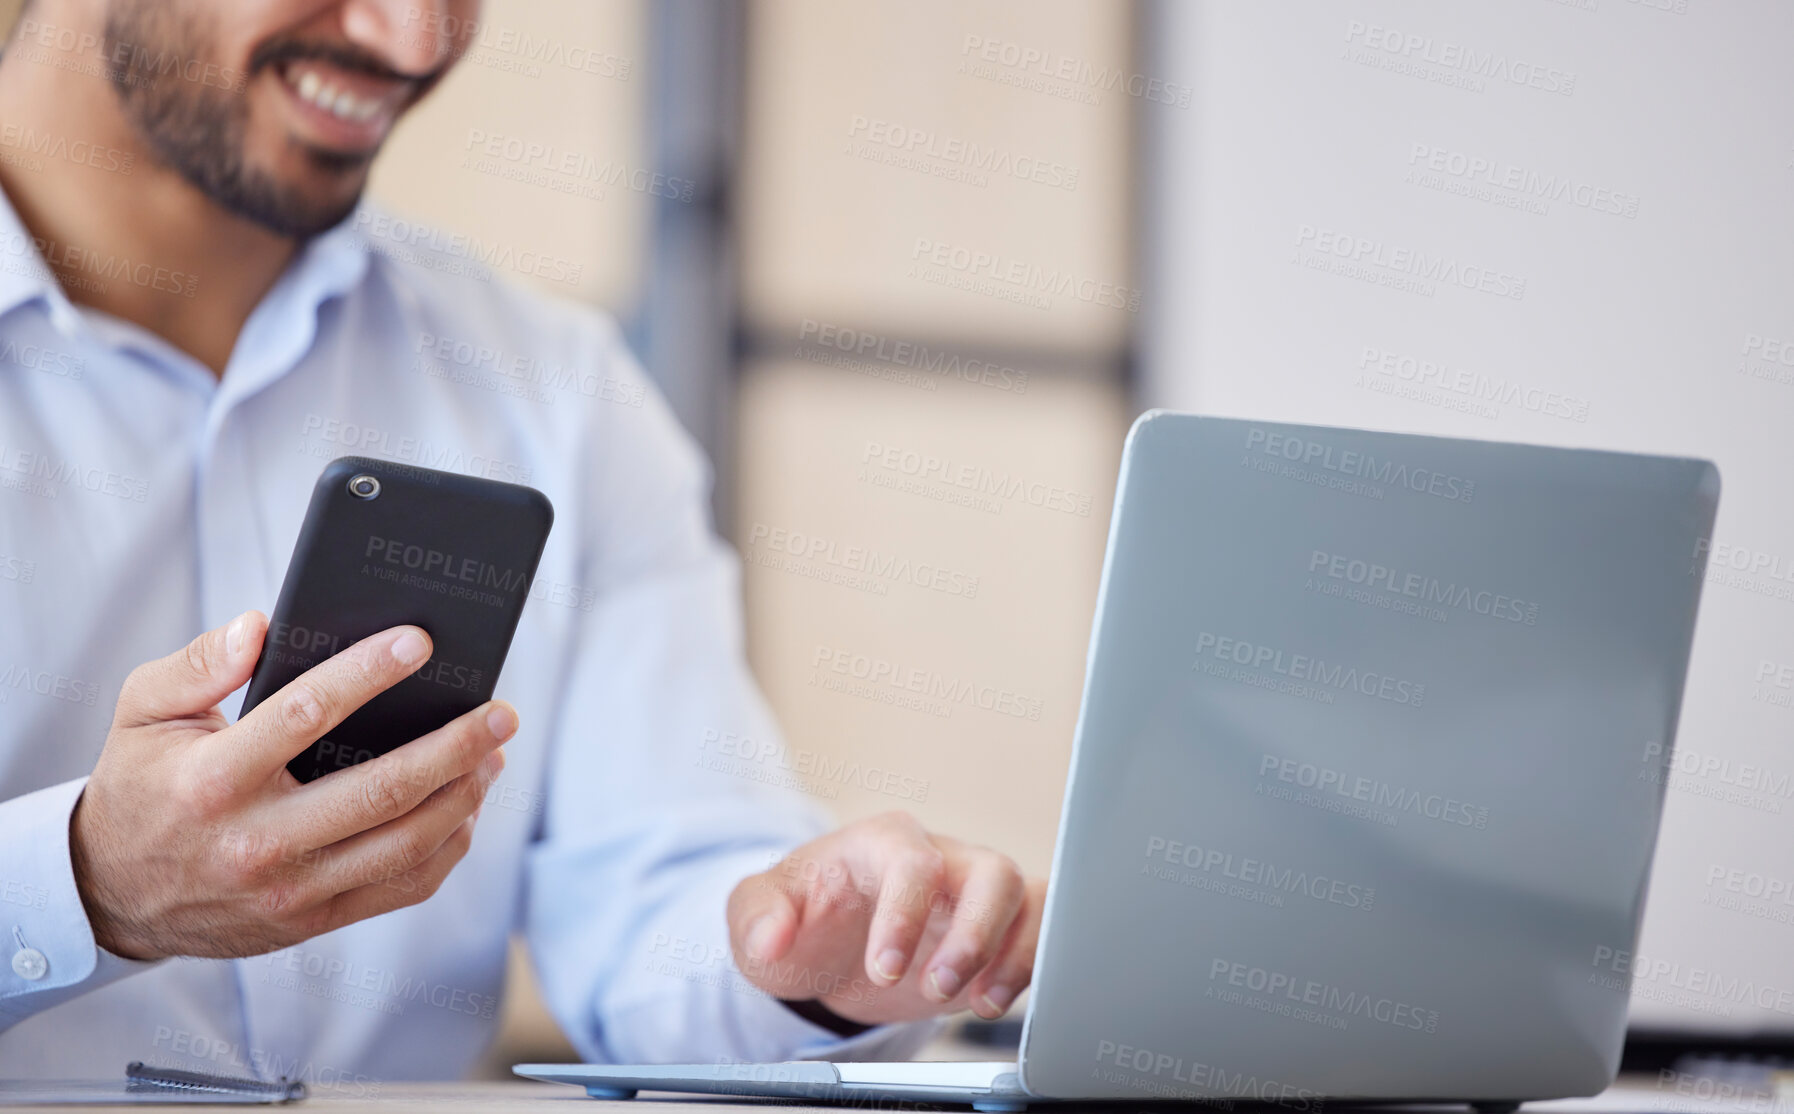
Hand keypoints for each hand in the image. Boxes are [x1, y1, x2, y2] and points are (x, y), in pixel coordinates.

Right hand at [71, 610, 516, 960]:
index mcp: (213, 780)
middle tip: (500, 711)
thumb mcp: (141, 713)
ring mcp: (290, 890)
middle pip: (382, 790)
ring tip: (494, 753)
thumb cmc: (140, 786)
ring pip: (405, 844)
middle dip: (455, 746)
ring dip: (464, 795)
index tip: (420, 641)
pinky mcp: (311, 920)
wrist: (109, 895)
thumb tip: (259, 626)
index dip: (367, 674)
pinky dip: (447, 847)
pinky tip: (465, 807)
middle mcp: (257, 842)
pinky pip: (402, 887)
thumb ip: (196, 664)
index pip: (304, 716)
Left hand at [727, 811, 1044, 1024]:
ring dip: (1012, 954)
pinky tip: (996, 998)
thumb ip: (758, 917)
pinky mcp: (995, 926)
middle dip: (975, 936)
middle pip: (991, 873)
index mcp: (883, 843)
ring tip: (978, 1002)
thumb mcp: (758, 911)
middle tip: (938, 987)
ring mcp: (972, 891)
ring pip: (1026, 898)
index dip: (906, 917)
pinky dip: (1030, 963)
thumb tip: (772, 937)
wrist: (829, 937)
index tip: (884, 969)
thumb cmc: (803, 912)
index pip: (913, 863)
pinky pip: (1039, 927)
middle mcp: (939, 858)